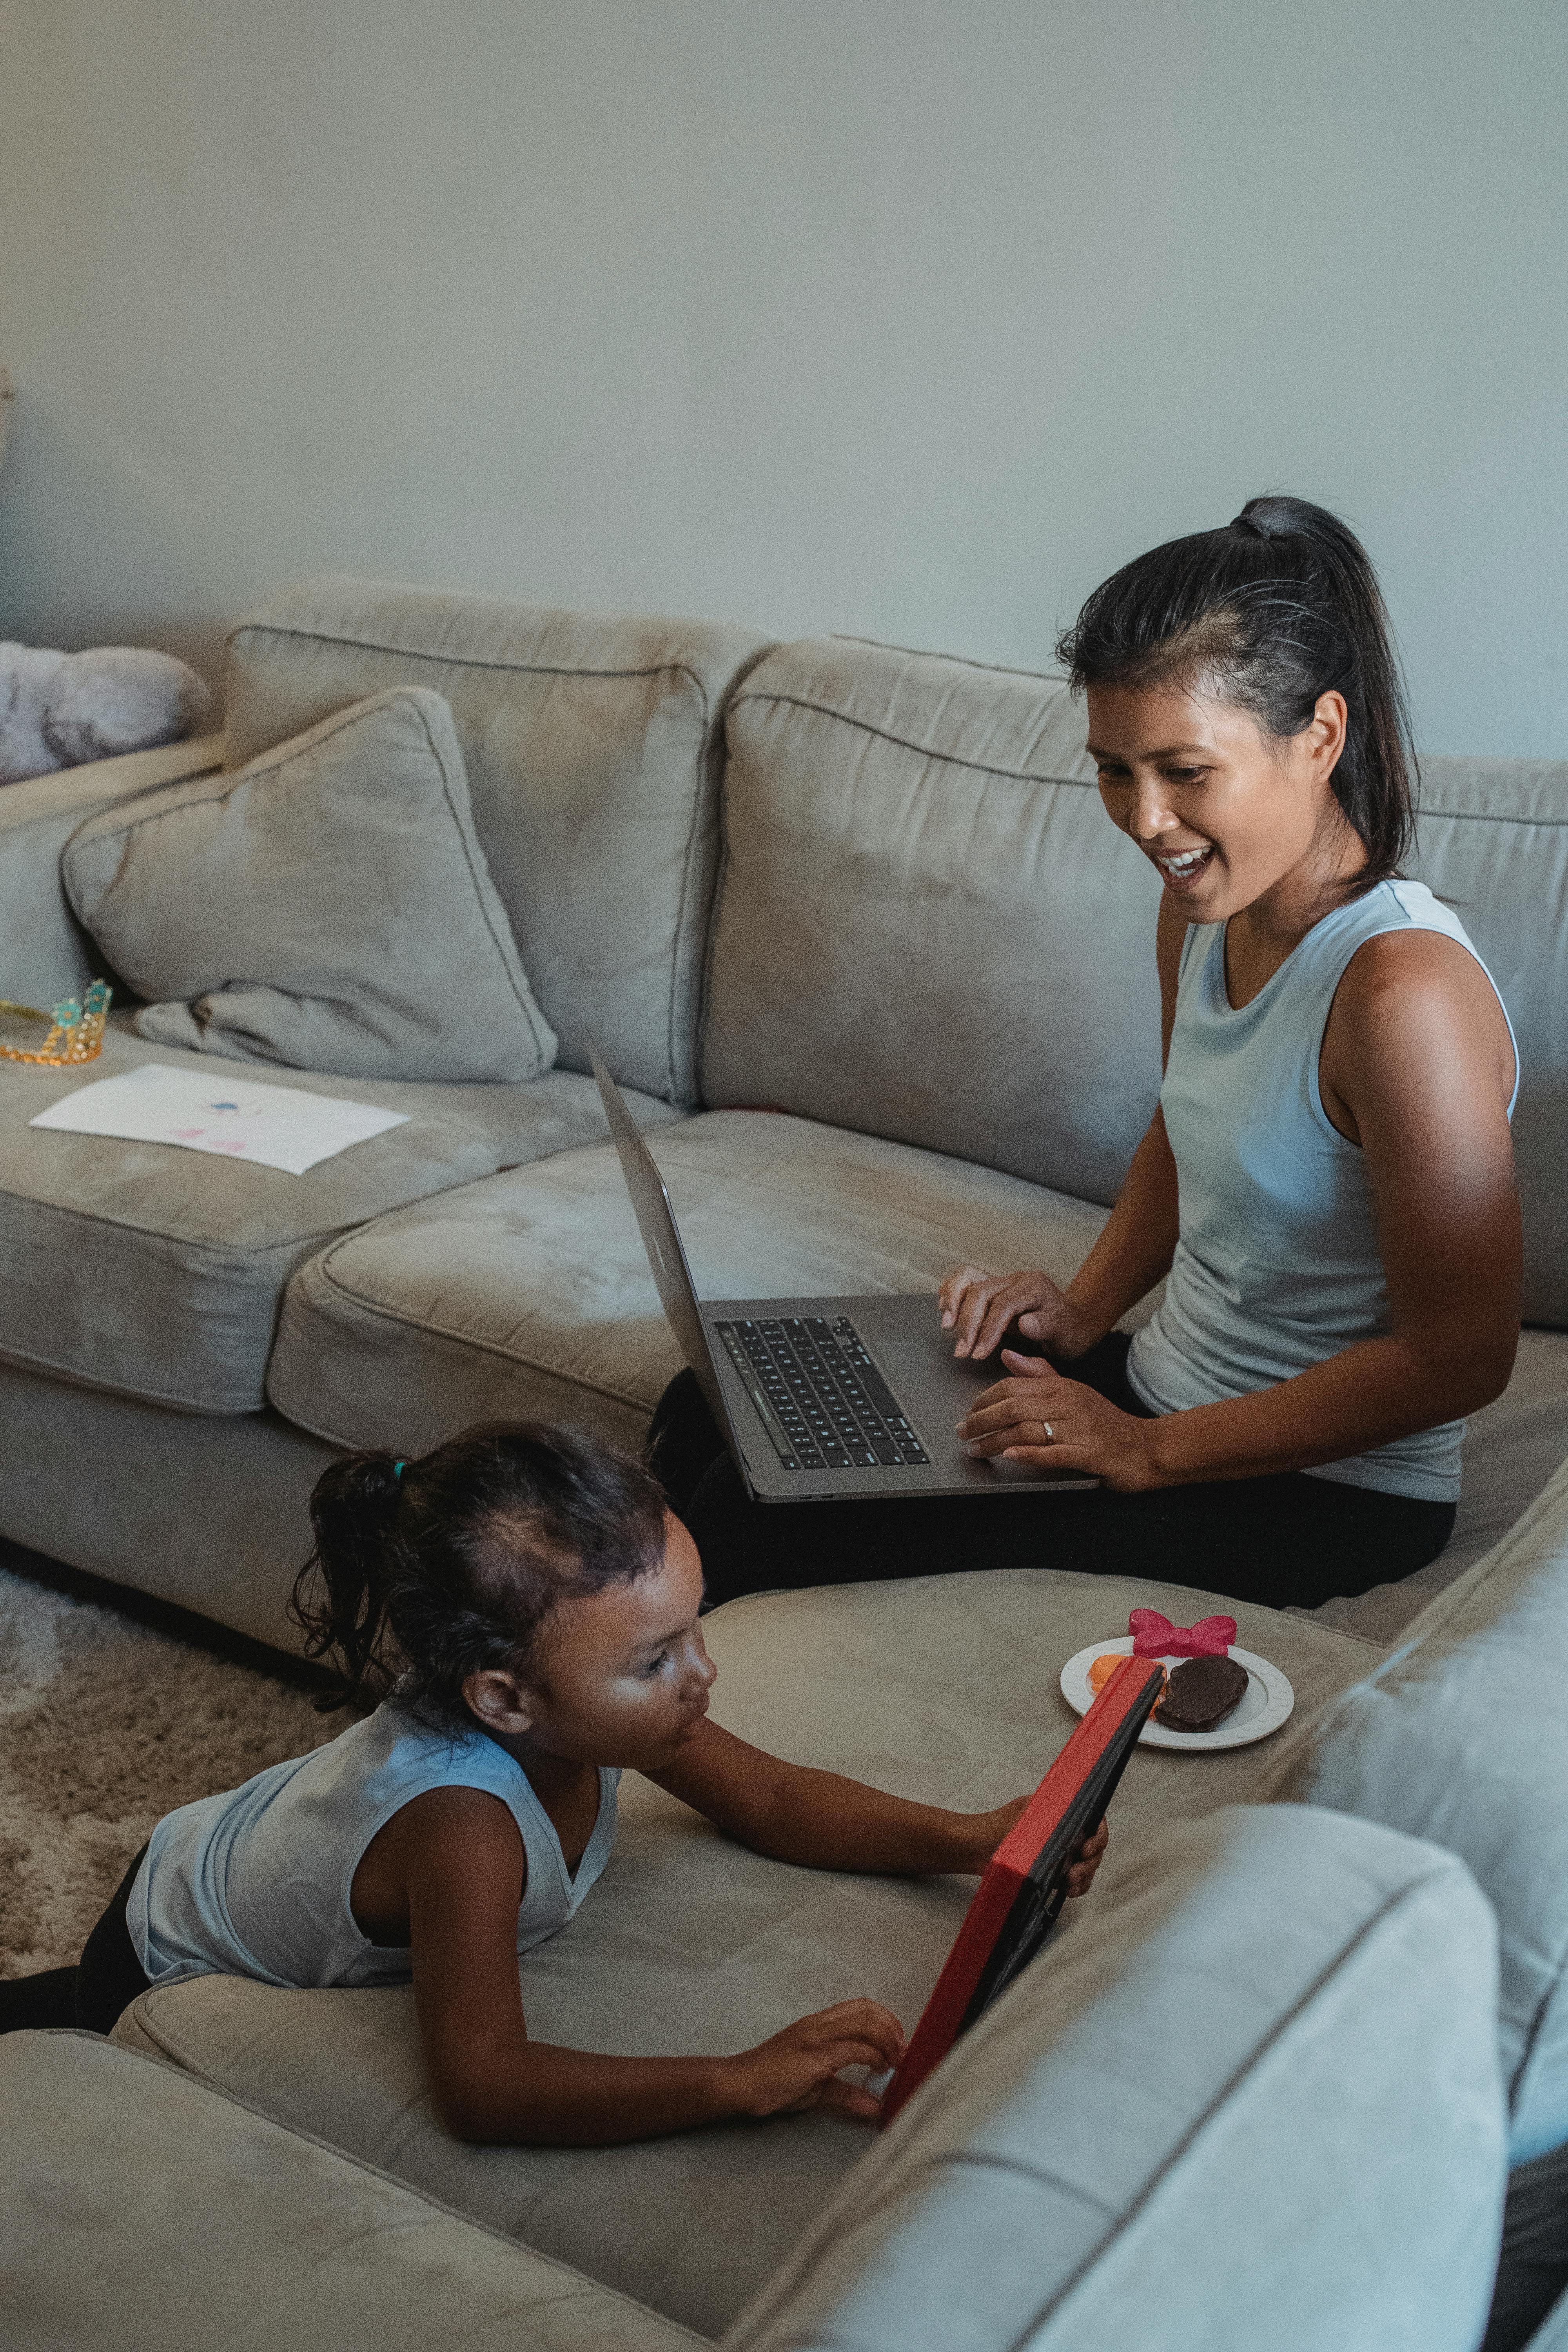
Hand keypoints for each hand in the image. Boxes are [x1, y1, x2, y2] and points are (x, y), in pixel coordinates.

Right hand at [727, 2000, 907, 2122]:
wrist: (741, 2084)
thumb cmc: (773, 2082)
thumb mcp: (816, 2088)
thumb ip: (845, 2093)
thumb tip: (874, 2107)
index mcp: (818, 2024)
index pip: (859, 2006)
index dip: (884, 2019)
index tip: (898, 2042)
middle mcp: (819, 2024)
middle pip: (866, 2009)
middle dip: (892, 2025)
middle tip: (903, 2050)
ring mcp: (816, 2037)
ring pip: (863, 2023)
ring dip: (887, 2039)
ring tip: (897, 2059)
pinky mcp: (813, 2056)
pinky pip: (851, 2049)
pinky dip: (872, 2057)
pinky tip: (879, 2069)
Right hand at [938, 1266, 1100, 1363]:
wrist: (1073, 1326)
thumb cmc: (1068, 1333)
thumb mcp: (1065, 1334)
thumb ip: (1046, 1327)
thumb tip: (1024, 1323)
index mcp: (1034, 1286)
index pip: (1003, 1305)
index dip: (987, 1329)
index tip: (979, 1353)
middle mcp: (1016, 1279)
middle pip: (981, 1292)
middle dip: (968, 1323)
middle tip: (962, 1352)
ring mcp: (1002, 1281)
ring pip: (968, 1278)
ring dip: (953, 1302)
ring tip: (946, 1327)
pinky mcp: (992, 1288)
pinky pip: (966, 1279)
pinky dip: (952, 1291)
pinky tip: (945, 1309)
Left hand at [954, 1804, 1107, 1894]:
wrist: (975, 1849)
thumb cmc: (996, 1826)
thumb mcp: (1024, 1813)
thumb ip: (1051, 1812)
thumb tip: (1074, 1808)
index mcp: (1061, 1812)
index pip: (1094, 1820)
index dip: (1098, 1836)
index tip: (1088, 1849)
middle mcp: (1065, 1831)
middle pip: (1094, 1847)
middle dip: (1090, 1862)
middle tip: (1075, 1874)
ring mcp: (1061, 1852)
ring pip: (1087, 1865)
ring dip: (1084, 1876)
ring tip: (1071, 1885)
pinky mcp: (1054, 1871)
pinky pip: (1075, 1880)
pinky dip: (1077, 1886)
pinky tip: (1069, 1891)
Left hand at [956, 1349, 1159, 1490]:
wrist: (1146, 1447)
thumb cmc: (1106, 1422)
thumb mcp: (1074, 1391)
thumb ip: (1040, 1374)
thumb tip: (1008, 1356)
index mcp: (1062, 1387)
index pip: (1013, 1386)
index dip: (985, 1399)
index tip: (968, 1412)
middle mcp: (1069, 1404)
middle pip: (1014, 1407)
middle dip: (982, 1420)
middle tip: (962, 1432)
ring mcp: (1079, 1429)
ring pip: (1028, 1430)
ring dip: (995, 1440)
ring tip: (975, 1449)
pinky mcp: (1089, 1454)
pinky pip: (1054, 1452)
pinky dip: (1030, 1454)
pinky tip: (1011, 1456)